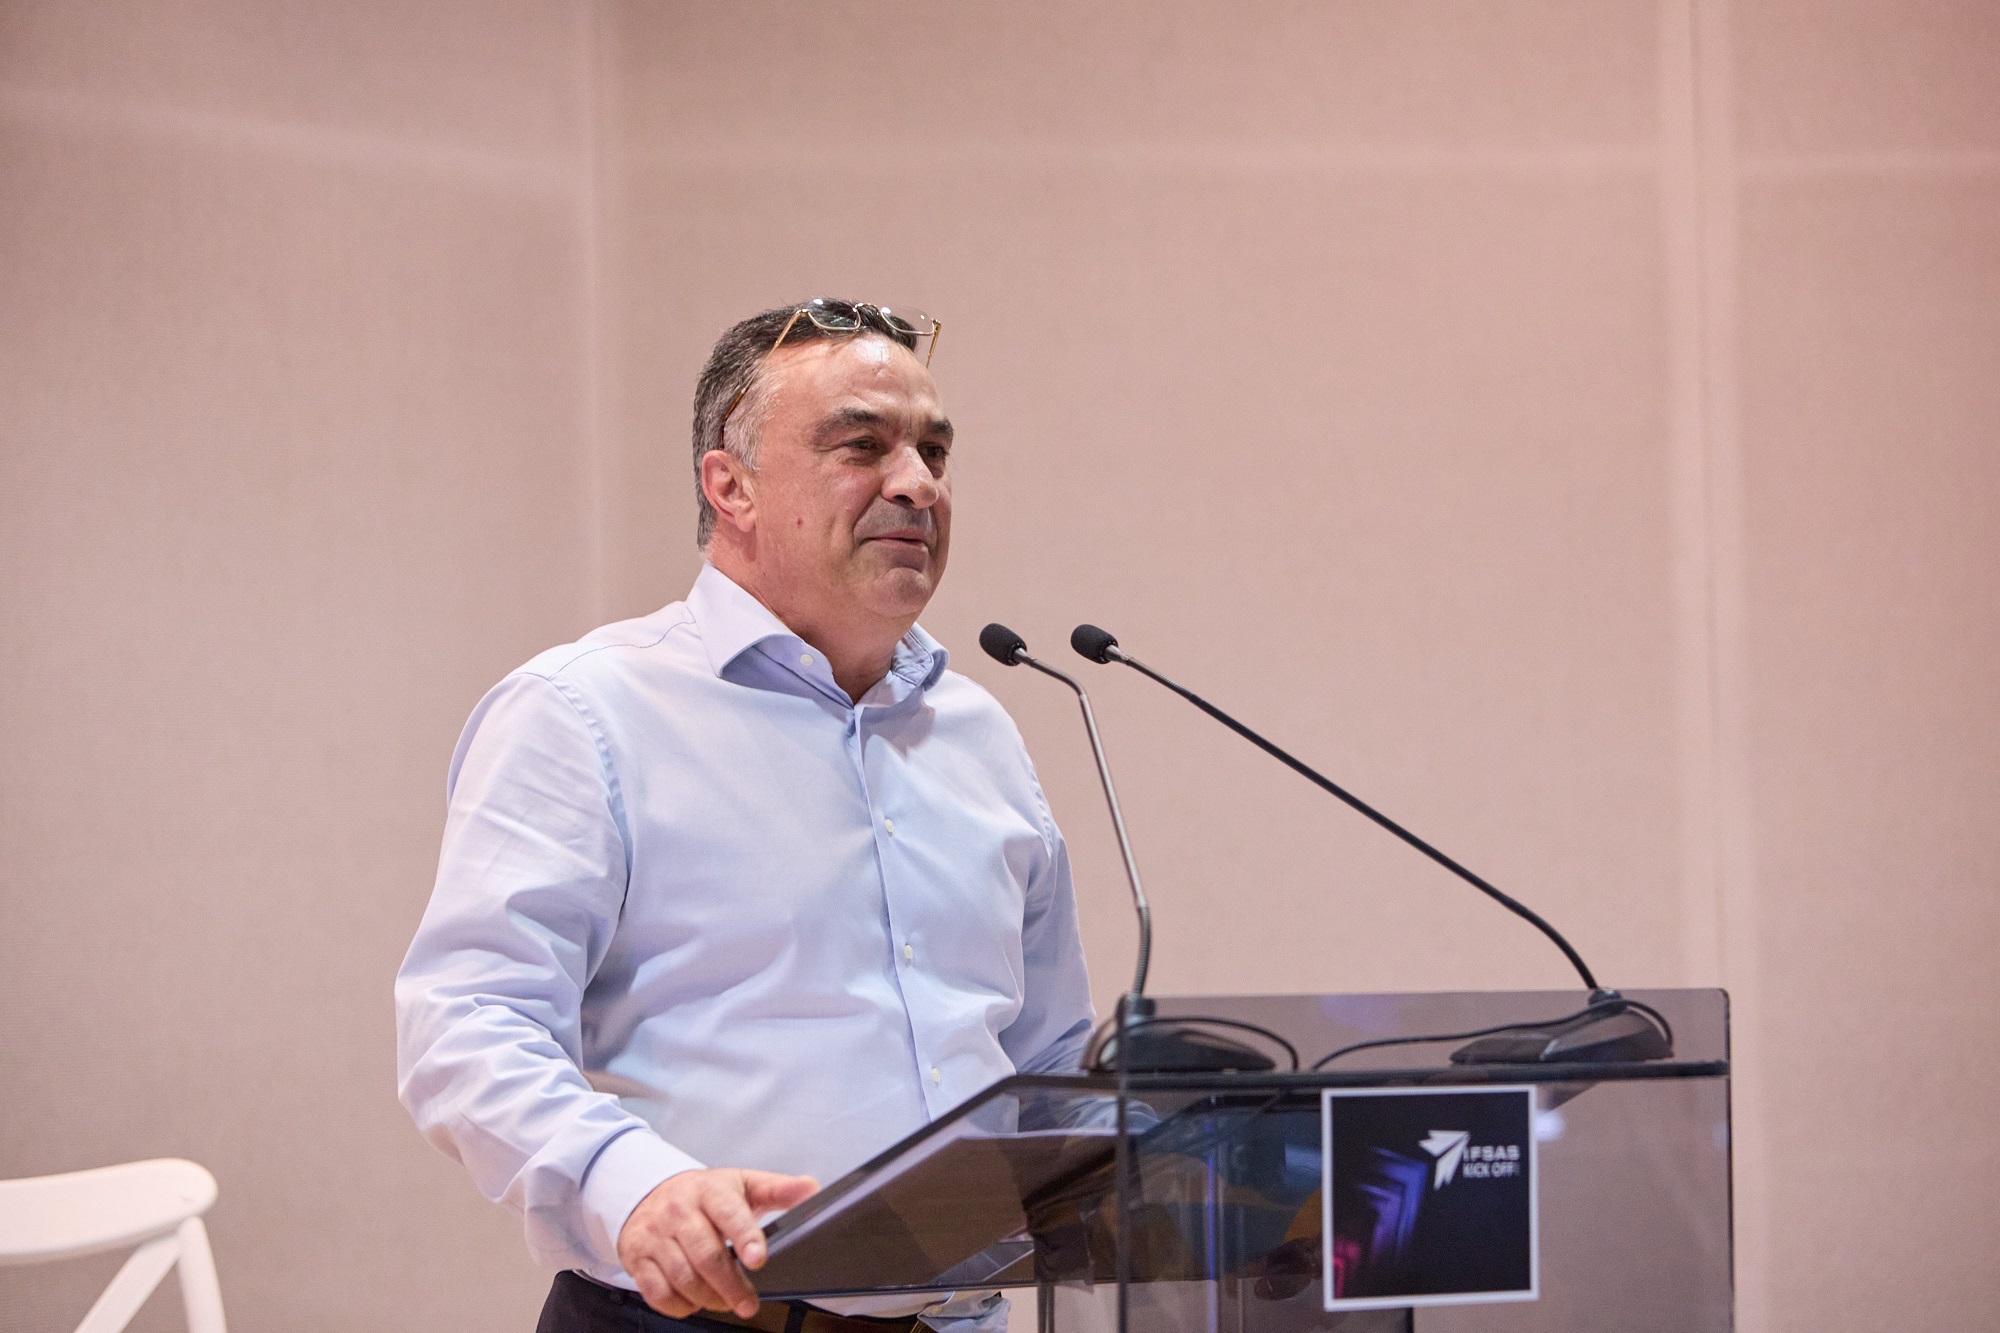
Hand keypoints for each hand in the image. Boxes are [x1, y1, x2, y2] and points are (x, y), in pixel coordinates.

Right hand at [617, 1167, 819, 1318]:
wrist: (651, 1192)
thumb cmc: (705, 1194)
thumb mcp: (743, 1184)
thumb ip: (778, 1189)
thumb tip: (811, 1189)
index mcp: (711, 1190)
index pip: (729, 1213)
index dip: (745, 1237)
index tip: (758, 1260)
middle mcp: (680, 1211)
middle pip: (706, 1255)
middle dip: (731, 1286)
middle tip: (749, 1303)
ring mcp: (656, 1235)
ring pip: (682, 1277)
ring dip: (709, 1298)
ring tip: (727, 1302)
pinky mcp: (637, 1257)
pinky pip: (656, 1291)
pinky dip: (679, 1305)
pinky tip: (695, 1301)